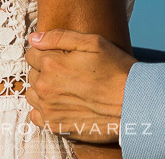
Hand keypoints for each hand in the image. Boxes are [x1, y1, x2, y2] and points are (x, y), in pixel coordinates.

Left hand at [24, 29, 135, 143]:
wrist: (132, 104)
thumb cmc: (116, 70)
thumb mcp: (93, 43)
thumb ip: (59, 37)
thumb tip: (34, 38)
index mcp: (52, 63)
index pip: (32, 53)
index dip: (46, 52)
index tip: (61, 57)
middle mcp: (45, 86)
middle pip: (32, 73)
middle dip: (46, 70)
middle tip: (68, 73)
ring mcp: (48, 108)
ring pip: (33, 93)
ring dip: (44, 89)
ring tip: (65, 89)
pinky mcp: (54, 126)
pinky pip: (35, 115)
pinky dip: (44, 109)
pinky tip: (61, 104)